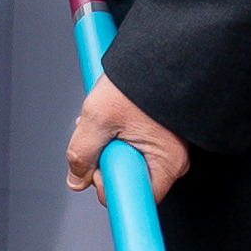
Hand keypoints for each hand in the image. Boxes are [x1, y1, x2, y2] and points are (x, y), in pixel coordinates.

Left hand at [63, 71, 193, 200]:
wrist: (165, 51)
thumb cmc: (141, 78)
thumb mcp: (98, 117)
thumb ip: (82, 153)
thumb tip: (76, 178)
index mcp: (166, 163)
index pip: (133, 199)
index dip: (107, 187)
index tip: (97, 170)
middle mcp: (173, 161)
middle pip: (128, 180)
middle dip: (104, 160)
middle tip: (98, 133)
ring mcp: (170, 149)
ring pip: (129, 162)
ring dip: (109, 145)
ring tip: (105, 119)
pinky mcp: (164, 137)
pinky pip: (136, 148)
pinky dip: (119, 136)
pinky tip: (113, 117)